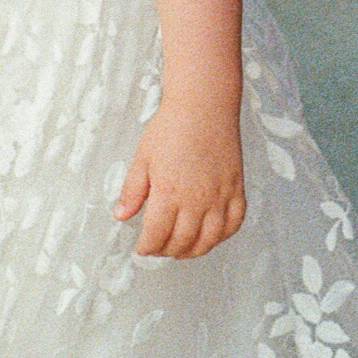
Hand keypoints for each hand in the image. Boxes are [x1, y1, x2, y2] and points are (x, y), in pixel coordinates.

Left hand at [115, 101, 248, 259]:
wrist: (204, 106)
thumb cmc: (171, 128)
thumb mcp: (142, 158)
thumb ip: (132, 191)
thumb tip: (121, 216)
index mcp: (169, 193)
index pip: (156, 235)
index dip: (147, 247)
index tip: (141, 248)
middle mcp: (197, 201)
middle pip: (182, 242)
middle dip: (166, 251)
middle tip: (158, 248)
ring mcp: (220, 197)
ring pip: (210, 240)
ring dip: (194, 251)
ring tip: (181, 249)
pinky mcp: (236, 190)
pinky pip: (234, 224)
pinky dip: (222, 237)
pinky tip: (211, 236)